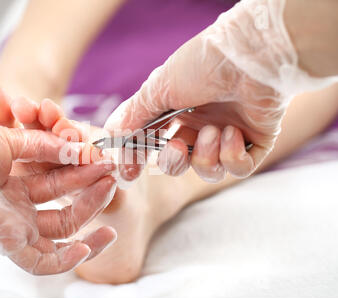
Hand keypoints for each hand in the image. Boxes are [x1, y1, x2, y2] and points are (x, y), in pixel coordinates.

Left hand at [0, 123, 116, 274]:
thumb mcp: (12, 140)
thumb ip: (44, 147)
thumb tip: (77, 150)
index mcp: (16, 188)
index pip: (58, 185)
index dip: (81, 172)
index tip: (101, 160)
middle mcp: (18, 211)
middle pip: (64, 208)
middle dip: (90, 190)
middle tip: (110, 174)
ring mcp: (16, 229)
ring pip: (61, 236)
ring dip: (89, 216)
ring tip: (109, 191)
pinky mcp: (10, 245)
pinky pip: (43, 263)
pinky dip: (68, 259)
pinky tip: (88, 242)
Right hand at [105, 0, 336, 182]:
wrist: (251, 56)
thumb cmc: (202, 65)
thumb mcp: (157, 89)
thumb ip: (132, 116)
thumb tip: (112, 139)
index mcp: (178, 110)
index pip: (153, 144)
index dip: (140, 159)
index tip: (129, 173)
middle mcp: (201, 124)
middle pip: (179, 163)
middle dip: (175, 161)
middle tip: (179, 145)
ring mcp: (228, 135)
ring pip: (208, 170)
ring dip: (207, 156)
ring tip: (215, 131)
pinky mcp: (255, 142)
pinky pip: (239, 168)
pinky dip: (232, 157)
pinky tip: (234, 132)